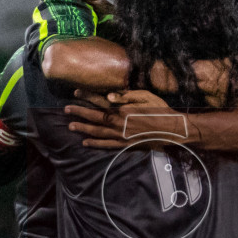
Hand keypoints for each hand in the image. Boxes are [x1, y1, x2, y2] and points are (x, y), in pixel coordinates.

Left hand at [66, 90, 186, 148]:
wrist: (171, 129)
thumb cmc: (160, 110)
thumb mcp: (146, 97)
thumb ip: (127, 96)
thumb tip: (109, 95)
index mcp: (123, 109)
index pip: (100, 101)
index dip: (87, 96)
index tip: (75, 92)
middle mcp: (118, 122)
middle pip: (94, 116)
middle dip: (79, 112)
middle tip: (66, 110)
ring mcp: (121, 135)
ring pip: (97, 131)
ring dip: (83, 128)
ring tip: (71, 126)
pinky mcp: (125, 144)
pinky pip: (106, 145)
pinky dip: (95, 144)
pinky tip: (85, 143)